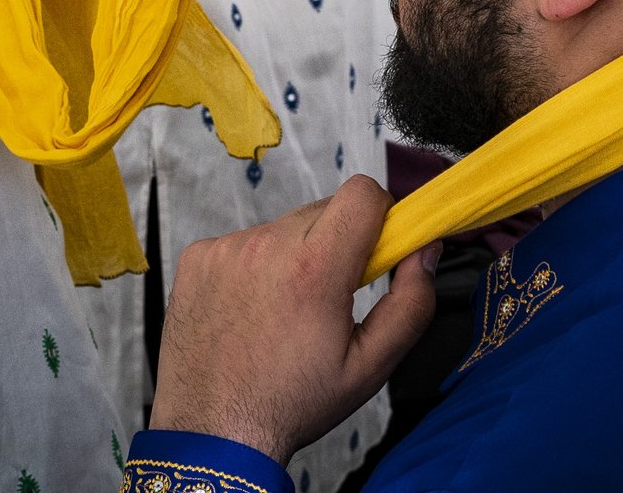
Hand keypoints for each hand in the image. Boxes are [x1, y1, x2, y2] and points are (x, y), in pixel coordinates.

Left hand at [151, 177, 438, 463]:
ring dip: (294, 256)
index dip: (380, 214)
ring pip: (283, 228)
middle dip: (338, 243)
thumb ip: (411, 303)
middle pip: (324, 210)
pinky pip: (243, 243)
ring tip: (285, 312)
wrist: (214, 431)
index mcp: (314, 268)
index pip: (362, 193)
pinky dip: (254, 267)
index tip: (378, 249)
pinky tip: (250, 312)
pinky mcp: (197, 257)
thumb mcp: (370, 366)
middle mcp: (266, 245)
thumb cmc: (294, 401)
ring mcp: (225, 248)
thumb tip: (425, 250)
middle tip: (331, 296)